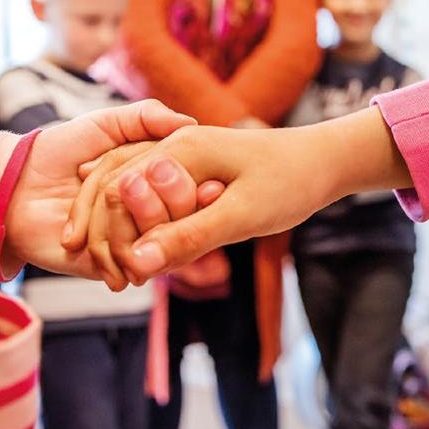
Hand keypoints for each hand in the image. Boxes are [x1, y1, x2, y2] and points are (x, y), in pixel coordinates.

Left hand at [1, 100, 194, 283]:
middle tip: (147, 177)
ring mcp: (132, 241)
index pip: (193, 188)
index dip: (202, 185)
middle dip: (175, 199)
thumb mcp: (104, 124)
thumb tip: (190, 121)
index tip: (211, 181)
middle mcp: (149, 213)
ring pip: (164, 241)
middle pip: (185, 216)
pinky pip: (133, 264)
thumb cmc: (58, 151)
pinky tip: (113, 227)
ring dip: (147, 218)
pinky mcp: (110, 265)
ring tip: (120, 192)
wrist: (15, 189)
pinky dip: (126, 247)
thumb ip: (145, 117)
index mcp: (155, 180)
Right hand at [69, 107, 411, 283]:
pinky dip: (140, 222)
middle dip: (104, 233)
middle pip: (115, 189)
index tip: (116, 279)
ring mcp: (179, 155)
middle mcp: (171, 146)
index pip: (119, 192)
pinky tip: (138, 250)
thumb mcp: (242, 216)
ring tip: (114, 273)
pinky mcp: (190, 169)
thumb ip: (188, 237)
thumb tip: (138, 262)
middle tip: (109, 281)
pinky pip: (150, 195)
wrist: (324, 160)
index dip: (111, 236)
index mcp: (178, 149)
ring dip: (117, 229)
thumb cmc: (291, 183)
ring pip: (127, 191)